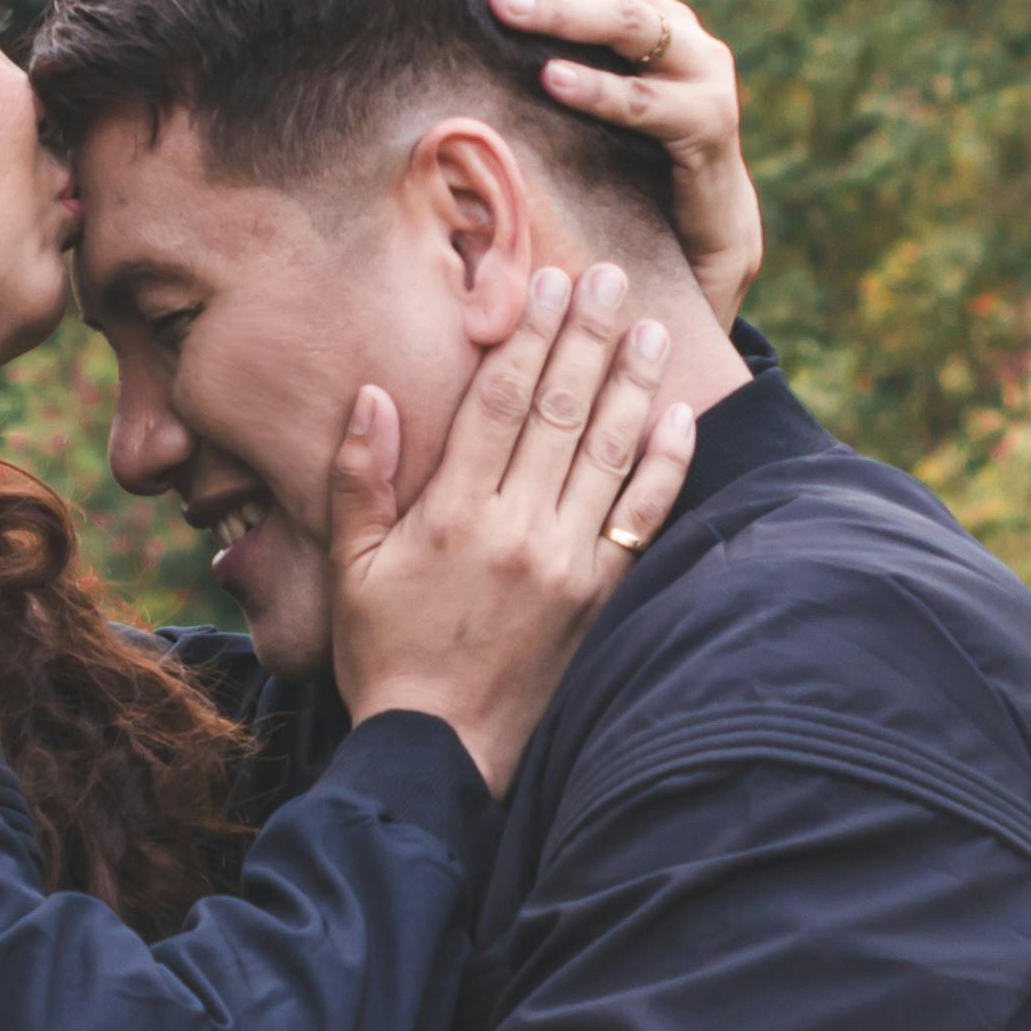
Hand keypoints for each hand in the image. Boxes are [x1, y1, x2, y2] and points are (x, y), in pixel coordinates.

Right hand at [327, 263, 702, 791]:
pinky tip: (679, 417)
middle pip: (561, 411)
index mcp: (452, 514)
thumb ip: (359, 477)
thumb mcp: (350, 566)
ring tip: (651, 329)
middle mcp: (517, 530)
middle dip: (589, 338)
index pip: (500, 402)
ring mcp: (567, 563)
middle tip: (612, 279)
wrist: (441, 751)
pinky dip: (665, 464)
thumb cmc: (386, 653)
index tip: (551, 284)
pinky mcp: (601, 597)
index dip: (530, 336)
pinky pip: (642, 517)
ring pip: (609, 453)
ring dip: (634, 384)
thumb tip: (372, 395)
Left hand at [453, 0, 758, 329]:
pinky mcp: (710, 123)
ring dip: (559, 8)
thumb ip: (531, 52)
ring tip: (498, 1)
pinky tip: (552, 81)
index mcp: (634, 4)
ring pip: (624, 20)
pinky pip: (646, 103)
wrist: (703, 239)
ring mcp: (698, 68)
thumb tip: (437, 16)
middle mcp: (669, 22)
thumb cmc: (622, 164)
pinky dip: (598, 90)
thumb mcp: (572, 97)